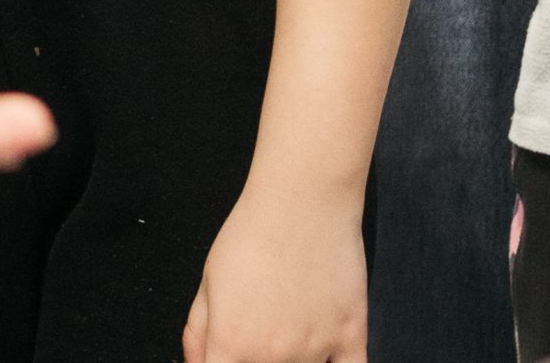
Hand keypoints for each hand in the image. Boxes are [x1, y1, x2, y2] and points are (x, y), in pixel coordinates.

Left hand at [183, 181, 367, 362]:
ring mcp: (314, 349)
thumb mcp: (208, 281)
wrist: (302, 201)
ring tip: (289, 328)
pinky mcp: (351, 338)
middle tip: (262, 329)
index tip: (229, 355)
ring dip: (296, 360)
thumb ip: (198, 333)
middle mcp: (273, 356)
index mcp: (232, 344)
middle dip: (257, 358)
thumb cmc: (253, 233)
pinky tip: (325, 355)